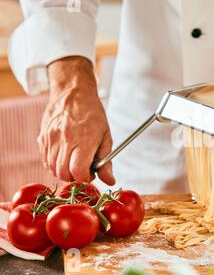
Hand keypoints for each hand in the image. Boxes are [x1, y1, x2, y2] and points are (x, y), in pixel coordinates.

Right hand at [38, 56, 114, 184]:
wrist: (73, 93)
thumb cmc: (92, 114)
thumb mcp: (106, 137)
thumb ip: (106, 162)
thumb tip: (110, 181)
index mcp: (83, 140)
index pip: (78, 171)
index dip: (85, 178)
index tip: (91, 173)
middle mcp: (64, 140)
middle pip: (63, 173)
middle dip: (74, 177)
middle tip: (83, 168)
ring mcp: (50, 139)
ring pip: (52, 169)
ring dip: (64, 171)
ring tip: (75, 160)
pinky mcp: (42, 138)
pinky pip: (45, 161)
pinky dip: (55, 164)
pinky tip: (65, 155)